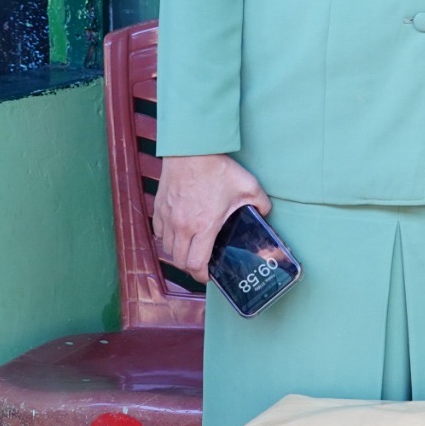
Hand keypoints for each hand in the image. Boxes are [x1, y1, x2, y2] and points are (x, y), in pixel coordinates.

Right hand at [153, 153, 269, 279]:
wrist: (191, 150)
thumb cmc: (218, 169)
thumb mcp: (248, 187)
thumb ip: (260, 205)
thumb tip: (265, 214)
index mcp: (204, 227)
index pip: (195, 264)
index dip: (201, 275)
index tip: (209, 275)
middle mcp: (182, 227)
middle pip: (179, 261)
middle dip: (190, 267)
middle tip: (201, 264)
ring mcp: (168, 218)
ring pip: (167, 247)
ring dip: (178, 253)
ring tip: (191, 249)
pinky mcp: (159, 208)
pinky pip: (159, 232)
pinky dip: (167, 237)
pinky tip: (178, 232)